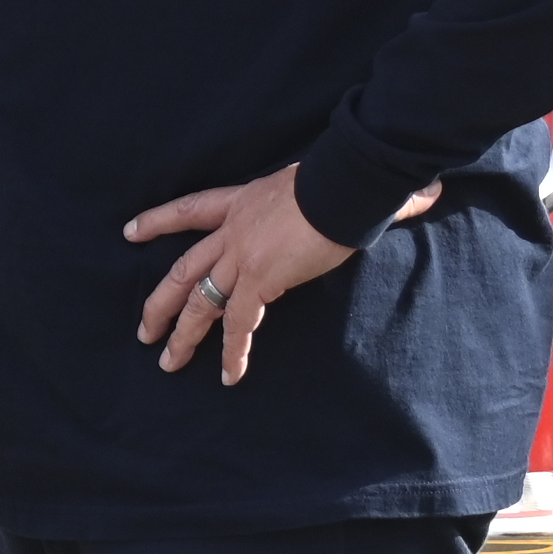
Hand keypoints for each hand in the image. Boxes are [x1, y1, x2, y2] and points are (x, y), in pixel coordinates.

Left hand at [126, 166, 440, 385]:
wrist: (345, 182)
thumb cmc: (347, 177)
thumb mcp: (333, 182)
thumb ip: (357, 196)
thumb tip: (423, 193)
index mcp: (242, 200)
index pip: (188, 209)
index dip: (157, 222)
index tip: (130, 232)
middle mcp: (233, 229)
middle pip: (182, 268)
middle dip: (160, 302)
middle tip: (143, 329)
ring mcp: (242, 256)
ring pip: (198, 301)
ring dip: (181, 335)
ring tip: (166, 362)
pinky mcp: (260, 279)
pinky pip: (239, 324)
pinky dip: (233, 352)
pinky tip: (229, 376)